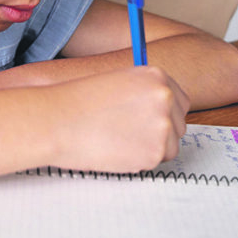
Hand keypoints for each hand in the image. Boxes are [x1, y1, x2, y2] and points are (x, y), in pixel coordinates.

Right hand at [48, 66, 189, 173]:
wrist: (57, 120)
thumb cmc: (78, 103)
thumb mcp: (117, 83)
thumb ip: (144, 94)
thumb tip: (161, 113)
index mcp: (157, 75)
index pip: (179, 100)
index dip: (162, 113)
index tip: (146, 121)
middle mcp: (165, 97)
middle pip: (179, 123)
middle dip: (160, 132)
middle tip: (130, 134)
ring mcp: (163, 125)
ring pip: (171, 145)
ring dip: (151, 148)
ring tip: (119, 141)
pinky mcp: (155, 152)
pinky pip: (157, 161)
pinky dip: (140, 161)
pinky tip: (117, 150)